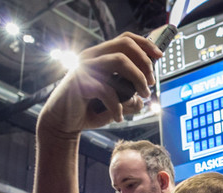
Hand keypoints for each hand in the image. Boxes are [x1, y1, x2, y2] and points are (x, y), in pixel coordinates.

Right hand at [37, 33, 160, 137]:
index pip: (125, 40)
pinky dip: (117, 106)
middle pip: (125, 45)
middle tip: (150, 84)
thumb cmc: (88, 109)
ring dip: (138, 78)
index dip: (145, 45)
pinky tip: (118, 117)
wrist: (63, 122)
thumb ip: (129, 99)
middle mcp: (92, 57)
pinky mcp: (80, 83)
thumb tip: (142, 100)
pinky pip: (107, 89)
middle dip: (144, 63)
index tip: (159, 56)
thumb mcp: (115, 103)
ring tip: (142, 96)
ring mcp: (85, 68)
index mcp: (101, 57)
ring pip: (119, 60)